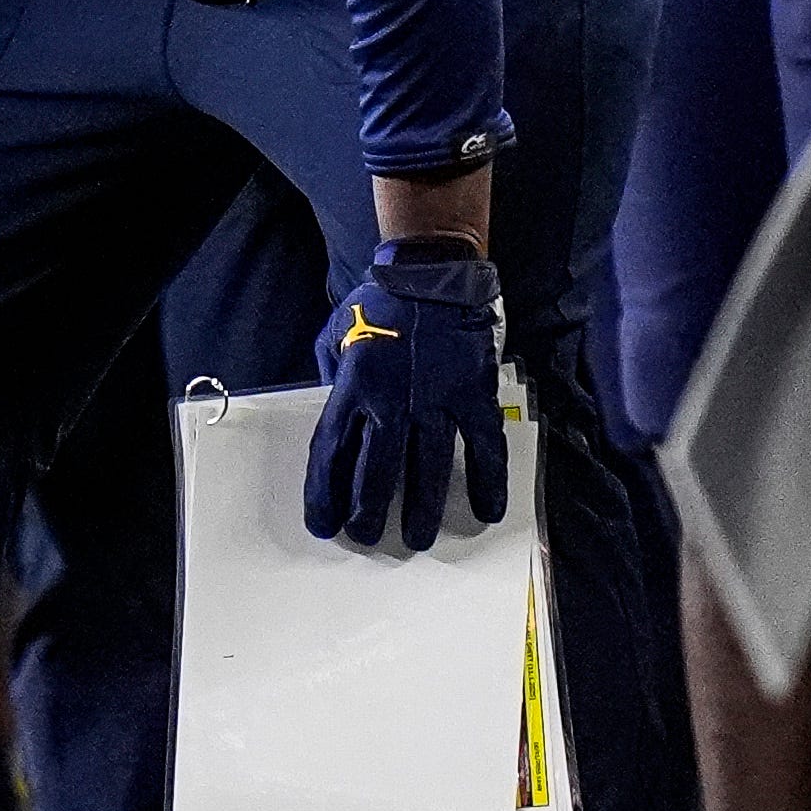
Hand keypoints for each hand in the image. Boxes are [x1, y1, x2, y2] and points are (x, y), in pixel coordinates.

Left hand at [305, 234, 507, 552]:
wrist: (434, 270)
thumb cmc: (383, 300)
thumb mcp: (338, 329)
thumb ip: (332, 372)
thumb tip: (333, 409)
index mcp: (354, 385)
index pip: (332, 452)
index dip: (324, 493)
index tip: (323, 524)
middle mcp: (393, 400)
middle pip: (378, 472)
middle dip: (369, 512)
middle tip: (368, 539)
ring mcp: (436, 400)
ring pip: (428, 470)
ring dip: (422, 510)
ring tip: (416, 539)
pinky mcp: (474, 395)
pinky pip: (483, 448)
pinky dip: (487, 481)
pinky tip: (485, 510)